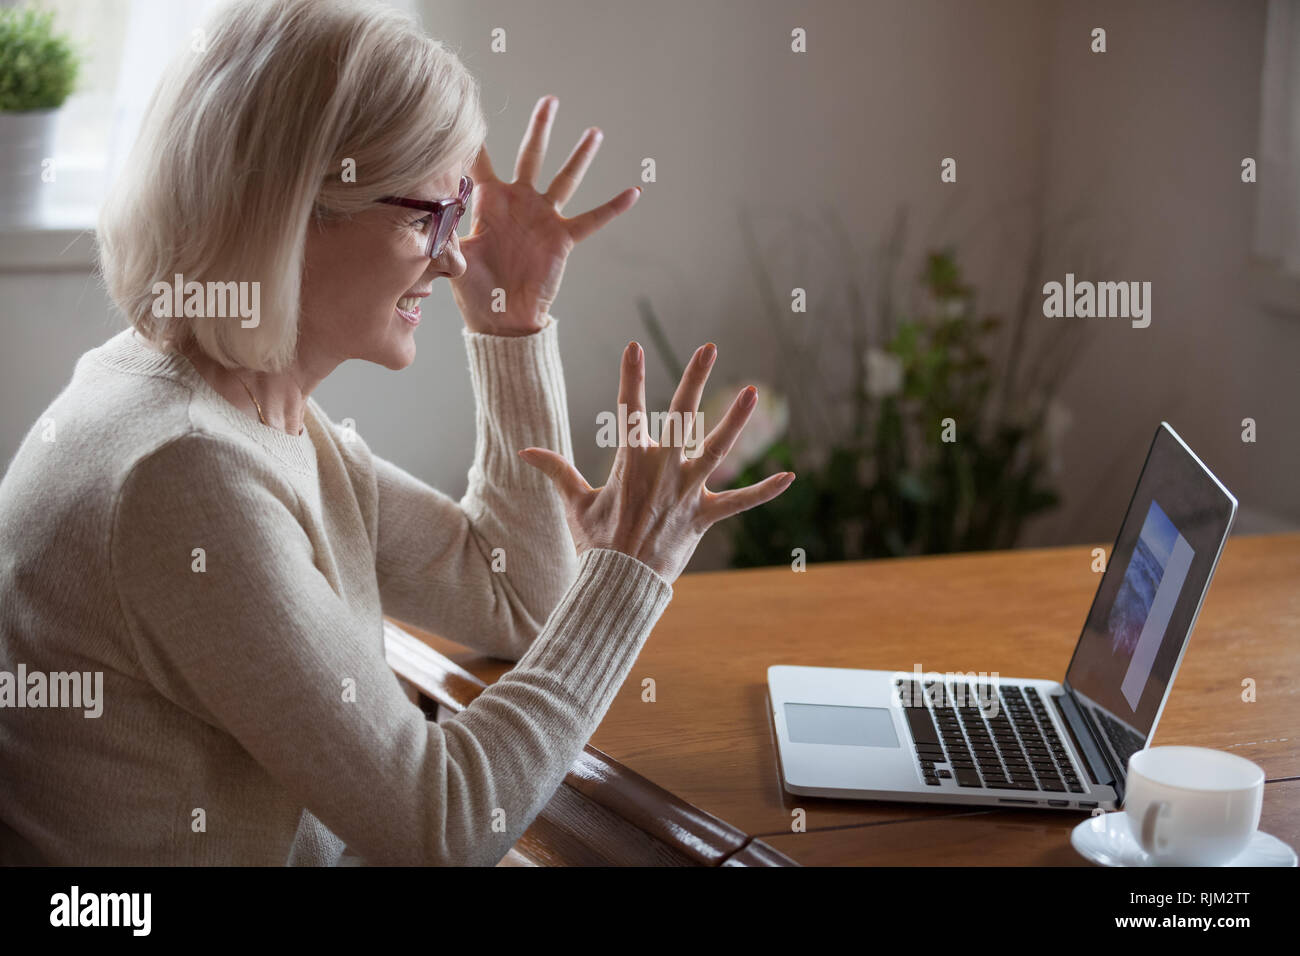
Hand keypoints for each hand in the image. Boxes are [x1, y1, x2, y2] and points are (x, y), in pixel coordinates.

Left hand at [450, 95, 639, 335]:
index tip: (471, 109)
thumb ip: (445, 232)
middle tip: (550, 100)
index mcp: (489, 203)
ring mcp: (543, 218)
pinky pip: (592, 220)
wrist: (502, 320)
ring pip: (565, 179)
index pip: (478, 163)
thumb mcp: (454, 258)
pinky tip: (634, 192)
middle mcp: (519, 203)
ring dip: (580, 156)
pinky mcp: (562, 238)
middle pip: (531, 156)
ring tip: (595, 132)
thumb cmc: (475, 291)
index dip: (473, 139)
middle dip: (540, 128)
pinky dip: (613, 207)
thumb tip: (429, 219)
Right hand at [517, 341, 795, 583]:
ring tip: (752, 391)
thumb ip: (556, 470)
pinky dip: (764, 491)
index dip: (632, 377)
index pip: (629, 410)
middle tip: (709, 347)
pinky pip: (739, 502)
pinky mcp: (704, 516)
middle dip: (694, 378)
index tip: (633, 347)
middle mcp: (663, 469)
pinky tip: (790, 476)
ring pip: (716, 449)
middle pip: (682, 416)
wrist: (620, 582)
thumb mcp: (575, 502)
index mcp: (631, 461)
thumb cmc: (597, 542)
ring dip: (735, 420)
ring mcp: (686, 492)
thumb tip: (525, 450)